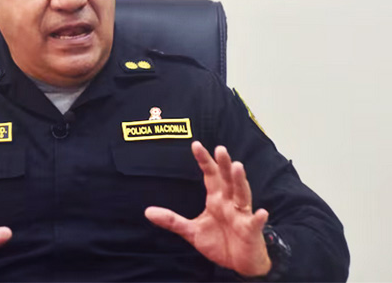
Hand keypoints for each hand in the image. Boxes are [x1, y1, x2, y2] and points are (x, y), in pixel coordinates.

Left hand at [145, 141, 270, 276]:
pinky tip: (261, 212)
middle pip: (227, 179)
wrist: (238, 264)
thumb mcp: (191, 231)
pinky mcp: (251, 230)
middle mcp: (230, 202)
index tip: (195, 145)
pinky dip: (259, 218)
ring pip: (242, 194)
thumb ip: (171, 220)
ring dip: (240, 181)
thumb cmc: (219, 243)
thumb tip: (147, 211)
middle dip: (223, 164)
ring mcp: (242, 215)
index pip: (210, 175)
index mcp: (216, 199)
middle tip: (220, 149)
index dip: (204, 160)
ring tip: (238, 166)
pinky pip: (255, 222)